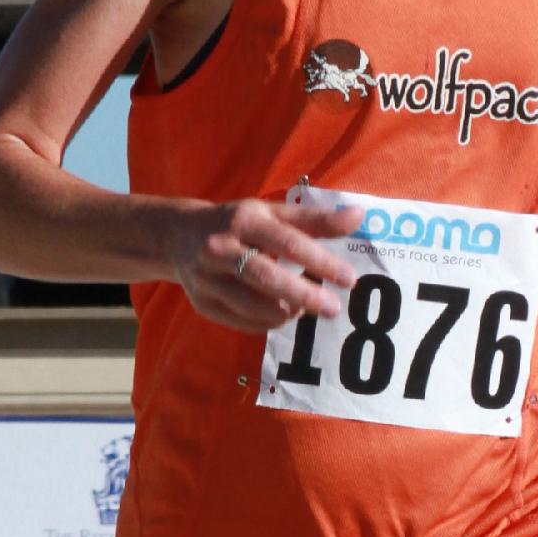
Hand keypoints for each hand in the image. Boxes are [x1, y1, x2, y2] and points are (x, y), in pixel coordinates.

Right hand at [169, 195, 364, 330]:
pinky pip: (244, 322)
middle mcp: (220, 248)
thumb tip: (358, 217)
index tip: (349, 279)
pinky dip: (269, 322)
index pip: (287, 243)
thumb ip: (315, 220)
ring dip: (288, 312)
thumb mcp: (272, 214)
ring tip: (305, 307)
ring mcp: (207, 279)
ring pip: (254, 307)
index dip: (320, 262)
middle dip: (304, 295)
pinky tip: (282, 313)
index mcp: (243, 220)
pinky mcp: (202, 304)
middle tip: (334, 309)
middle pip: (265, 277)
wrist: (179, 237)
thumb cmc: (239, 223)